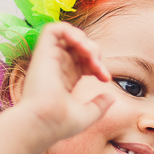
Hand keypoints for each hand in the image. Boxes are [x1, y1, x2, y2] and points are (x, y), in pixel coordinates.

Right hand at [14, 22, 113, 142]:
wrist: (42, 124)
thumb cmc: (59, 124)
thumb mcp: (87, 115)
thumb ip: (100, 106)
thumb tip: (111, 96)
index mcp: (64, 78)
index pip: (83, 60)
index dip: (98, 64)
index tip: (105, 79)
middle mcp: (56, 67)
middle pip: (79, 46)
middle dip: (95, 52)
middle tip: (99, 69)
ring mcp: (48, 59)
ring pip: (68, 35)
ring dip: (85, 41)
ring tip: (91, 56)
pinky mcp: (42, 52)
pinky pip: (53, 28)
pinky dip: (70, 31)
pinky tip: (80, 45)